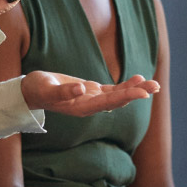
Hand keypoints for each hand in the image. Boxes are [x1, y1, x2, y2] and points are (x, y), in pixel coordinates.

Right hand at [21, 72, 159, 115]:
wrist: (31, 91)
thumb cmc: (37, 89)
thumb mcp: (47, 89)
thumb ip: (63, 91)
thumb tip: (82, 88)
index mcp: (81, 107)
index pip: (107, 103)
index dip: (125, 97)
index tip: (142, 93)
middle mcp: (90, 106)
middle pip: (118, 101)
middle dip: (136, 93)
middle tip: (155, 87)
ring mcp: (92, 99)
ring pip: (118, 96)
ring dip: (135, 90)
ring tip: (154, 83)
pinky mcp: (91, 92)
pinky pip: (112, 90)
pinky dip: (125, 85)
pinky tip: (138, 78)